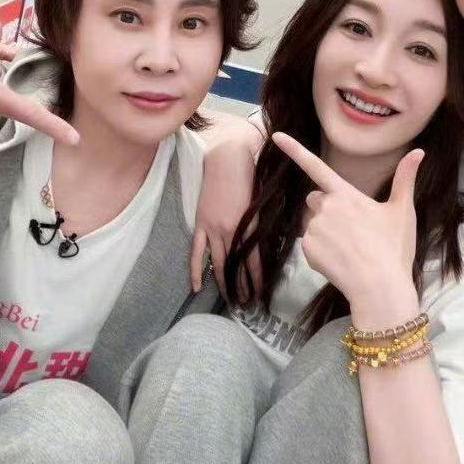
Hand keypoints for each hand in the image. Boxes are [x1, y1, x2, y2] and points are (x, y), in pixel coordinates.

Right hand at [190, 140, 260, 298]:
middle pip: (236, 267)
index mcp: (249, 226)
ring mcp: (213, 229)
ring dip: (224, 284)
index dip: (257, 280)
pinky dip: (196, 271)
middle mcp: (230, 231)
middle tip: (246, 304)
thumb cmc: (250, 176)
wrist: (226, 159)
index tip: (260, 295)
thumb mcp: (262, 202)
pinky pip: (197, 253)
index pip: (254, 261)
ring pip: (218, 263)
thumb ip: (262, 225)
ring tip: (229, 301)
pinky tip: (196, 287)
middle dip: (242, 287)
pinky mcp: (201, 224)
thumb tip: (267, 246)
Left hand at [272, 132, 422, 317]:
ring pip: (313, 224)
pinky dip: (321, 252)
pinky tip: (341, 261)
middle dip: (327, 208)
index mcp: (347, 195)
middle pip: (316, 199)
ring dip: (325, 232)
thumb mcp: (403, 212)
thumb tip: (419, 151)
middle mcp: (326, 208)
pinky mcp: (307, 250)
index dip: (294, 150)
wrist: (379, 287)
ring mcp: (314, 229)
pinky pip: (310, 245)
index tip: (276, 136)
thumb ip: (405, 179)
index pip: (317, 166)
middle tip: (352, 229)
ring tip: (350, 249)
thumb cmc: (394, 248)